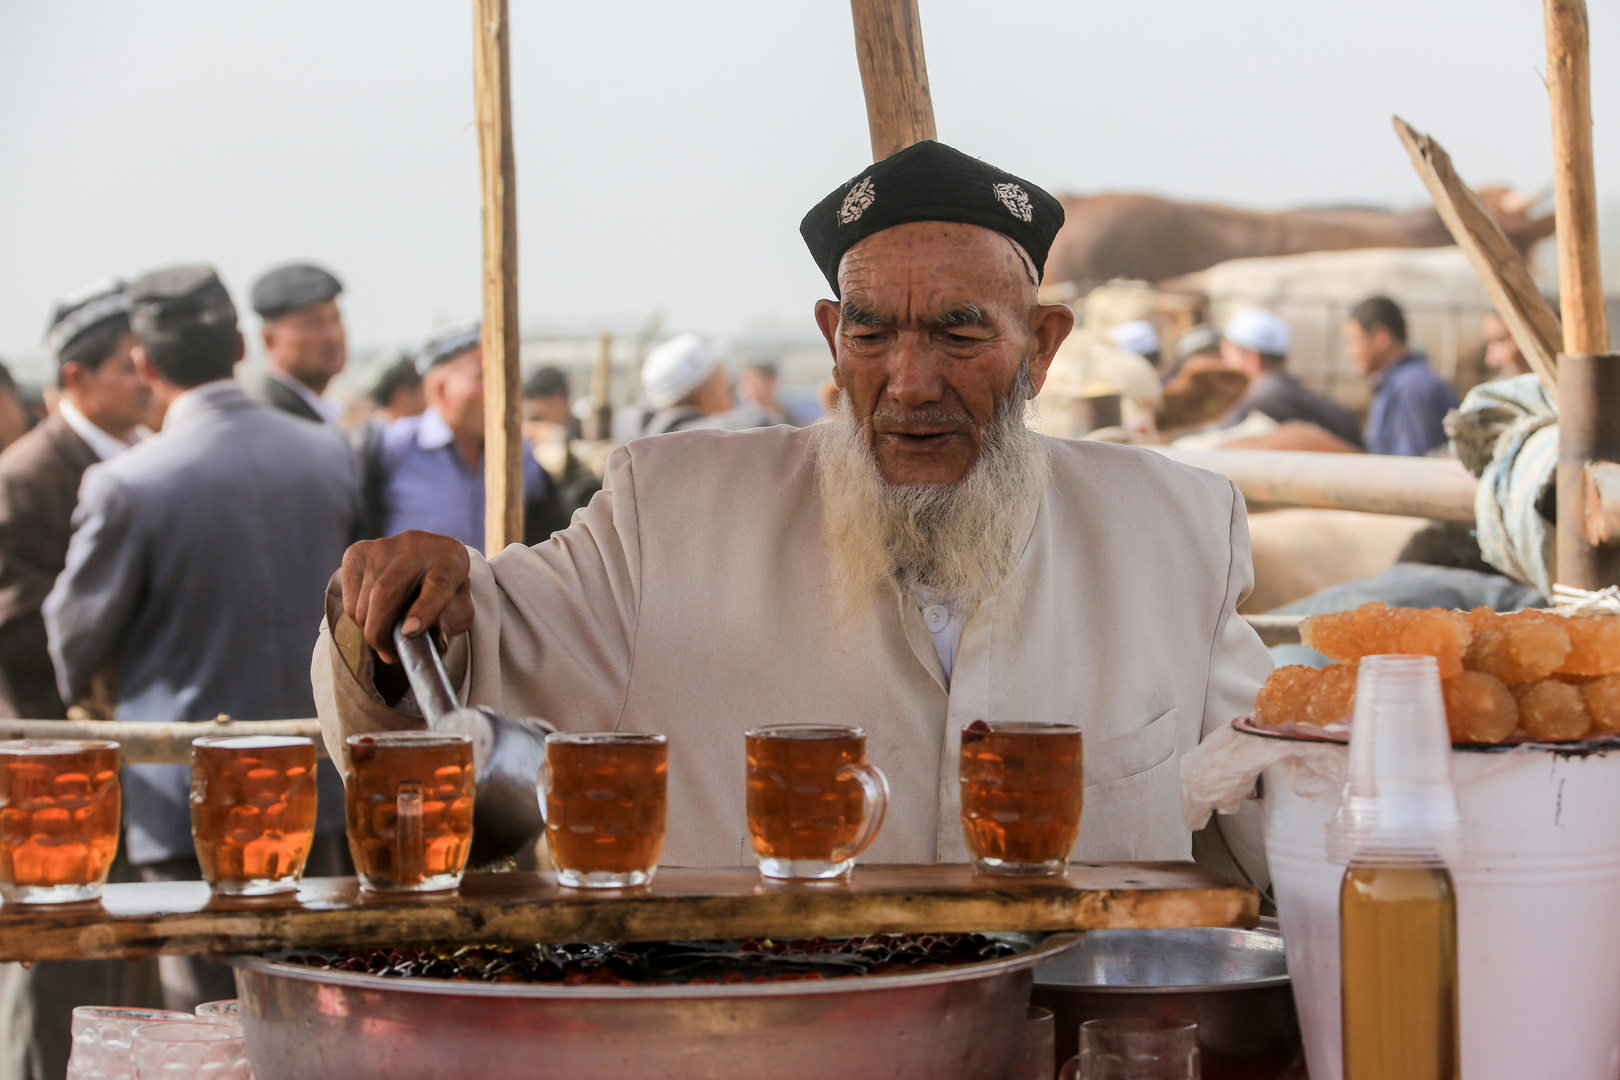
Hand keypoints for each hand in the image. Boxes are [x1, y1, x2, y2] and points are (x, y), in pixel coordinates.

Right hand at [340, 531, 473, 663]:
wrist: (429, 557)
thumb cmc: (445, 591)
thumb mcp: (458, 609)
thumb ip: (448, 624)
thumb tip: (422, 640)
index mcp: (451, 560)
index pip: (439, 584)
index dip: (425, 610)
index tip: (410, 632)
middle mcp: (417, 545)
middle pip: (387, 591)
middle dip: (380, 631)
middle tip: (389, 654)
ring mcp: (384, 546)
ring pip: (364, 598)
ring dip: (369, 628)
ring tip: (384, 640)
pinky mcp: (358, 552)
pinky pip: (349, 596)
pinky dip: (356, 617)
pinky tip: (373, 619)